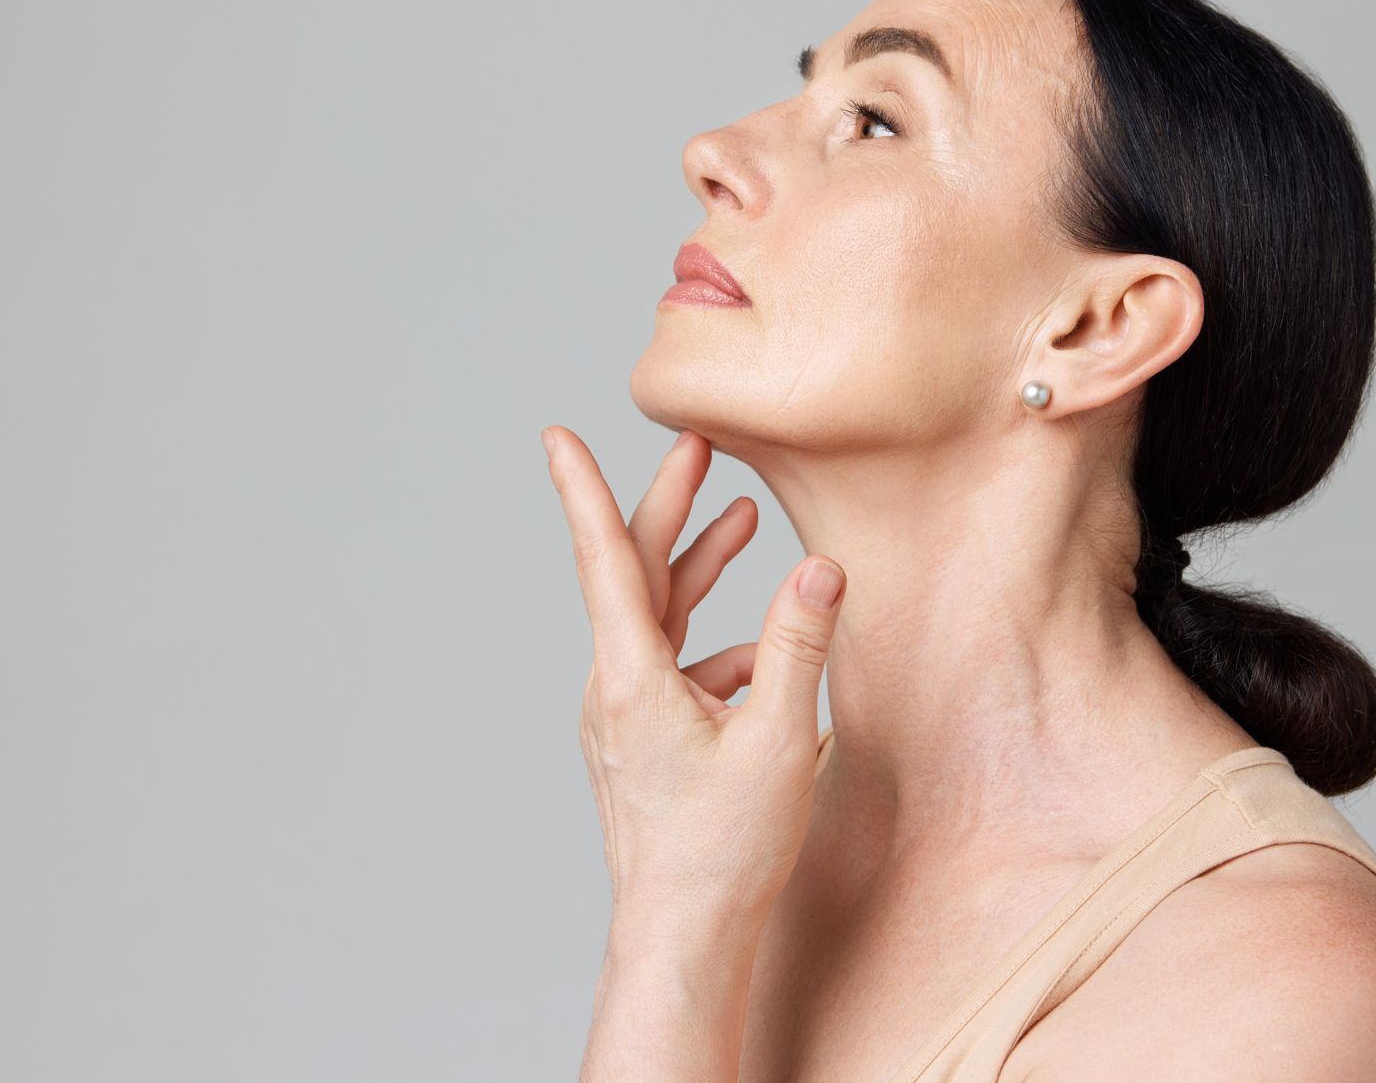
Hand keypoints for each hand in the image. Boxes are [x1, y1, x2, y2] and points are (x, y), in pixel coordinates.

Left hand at [541, 424, 846, 928]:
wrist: (683, 937)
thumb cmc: (724, 850)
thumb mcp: (778, 740)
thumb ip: (798, 646)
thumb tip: (819, 568)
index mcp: (631, 678)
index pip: (606, 559)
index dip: (584, 490)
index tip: (556, 437)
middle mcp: (613, 689)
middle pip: (637, 575)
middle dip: (671, 506)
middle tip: (699, 446)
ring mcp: (622, 717)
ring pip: (657, 619)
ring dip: (699, 570)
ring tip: (743, 522)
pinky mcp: (640, 742)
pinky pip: (674, 668)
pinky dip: (717, 646)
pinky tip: (768, 660)